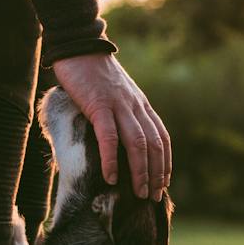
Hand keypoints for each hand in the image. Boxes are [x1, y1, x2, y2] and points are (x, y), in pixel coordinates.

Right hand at [51, 53, 170, 198]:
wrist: (79, 46)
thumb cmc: (93, 73)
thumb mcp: (115, 94)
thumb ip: (121, 114)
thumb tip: (118, 140)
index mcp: (141, 105)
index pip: (162, 138)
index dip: (165, 163)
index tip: (164, 183)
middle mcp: (135, 106)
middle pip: (154, 145)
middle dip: (157, 174)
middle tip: (154, 197)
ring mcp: (118, 105)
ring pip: (137, 144)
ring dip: (140, 172)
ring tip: (139, 194)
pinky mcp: (98, 105)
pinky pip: (109, 137)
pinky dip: (111, 160)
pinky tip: (111, 178)